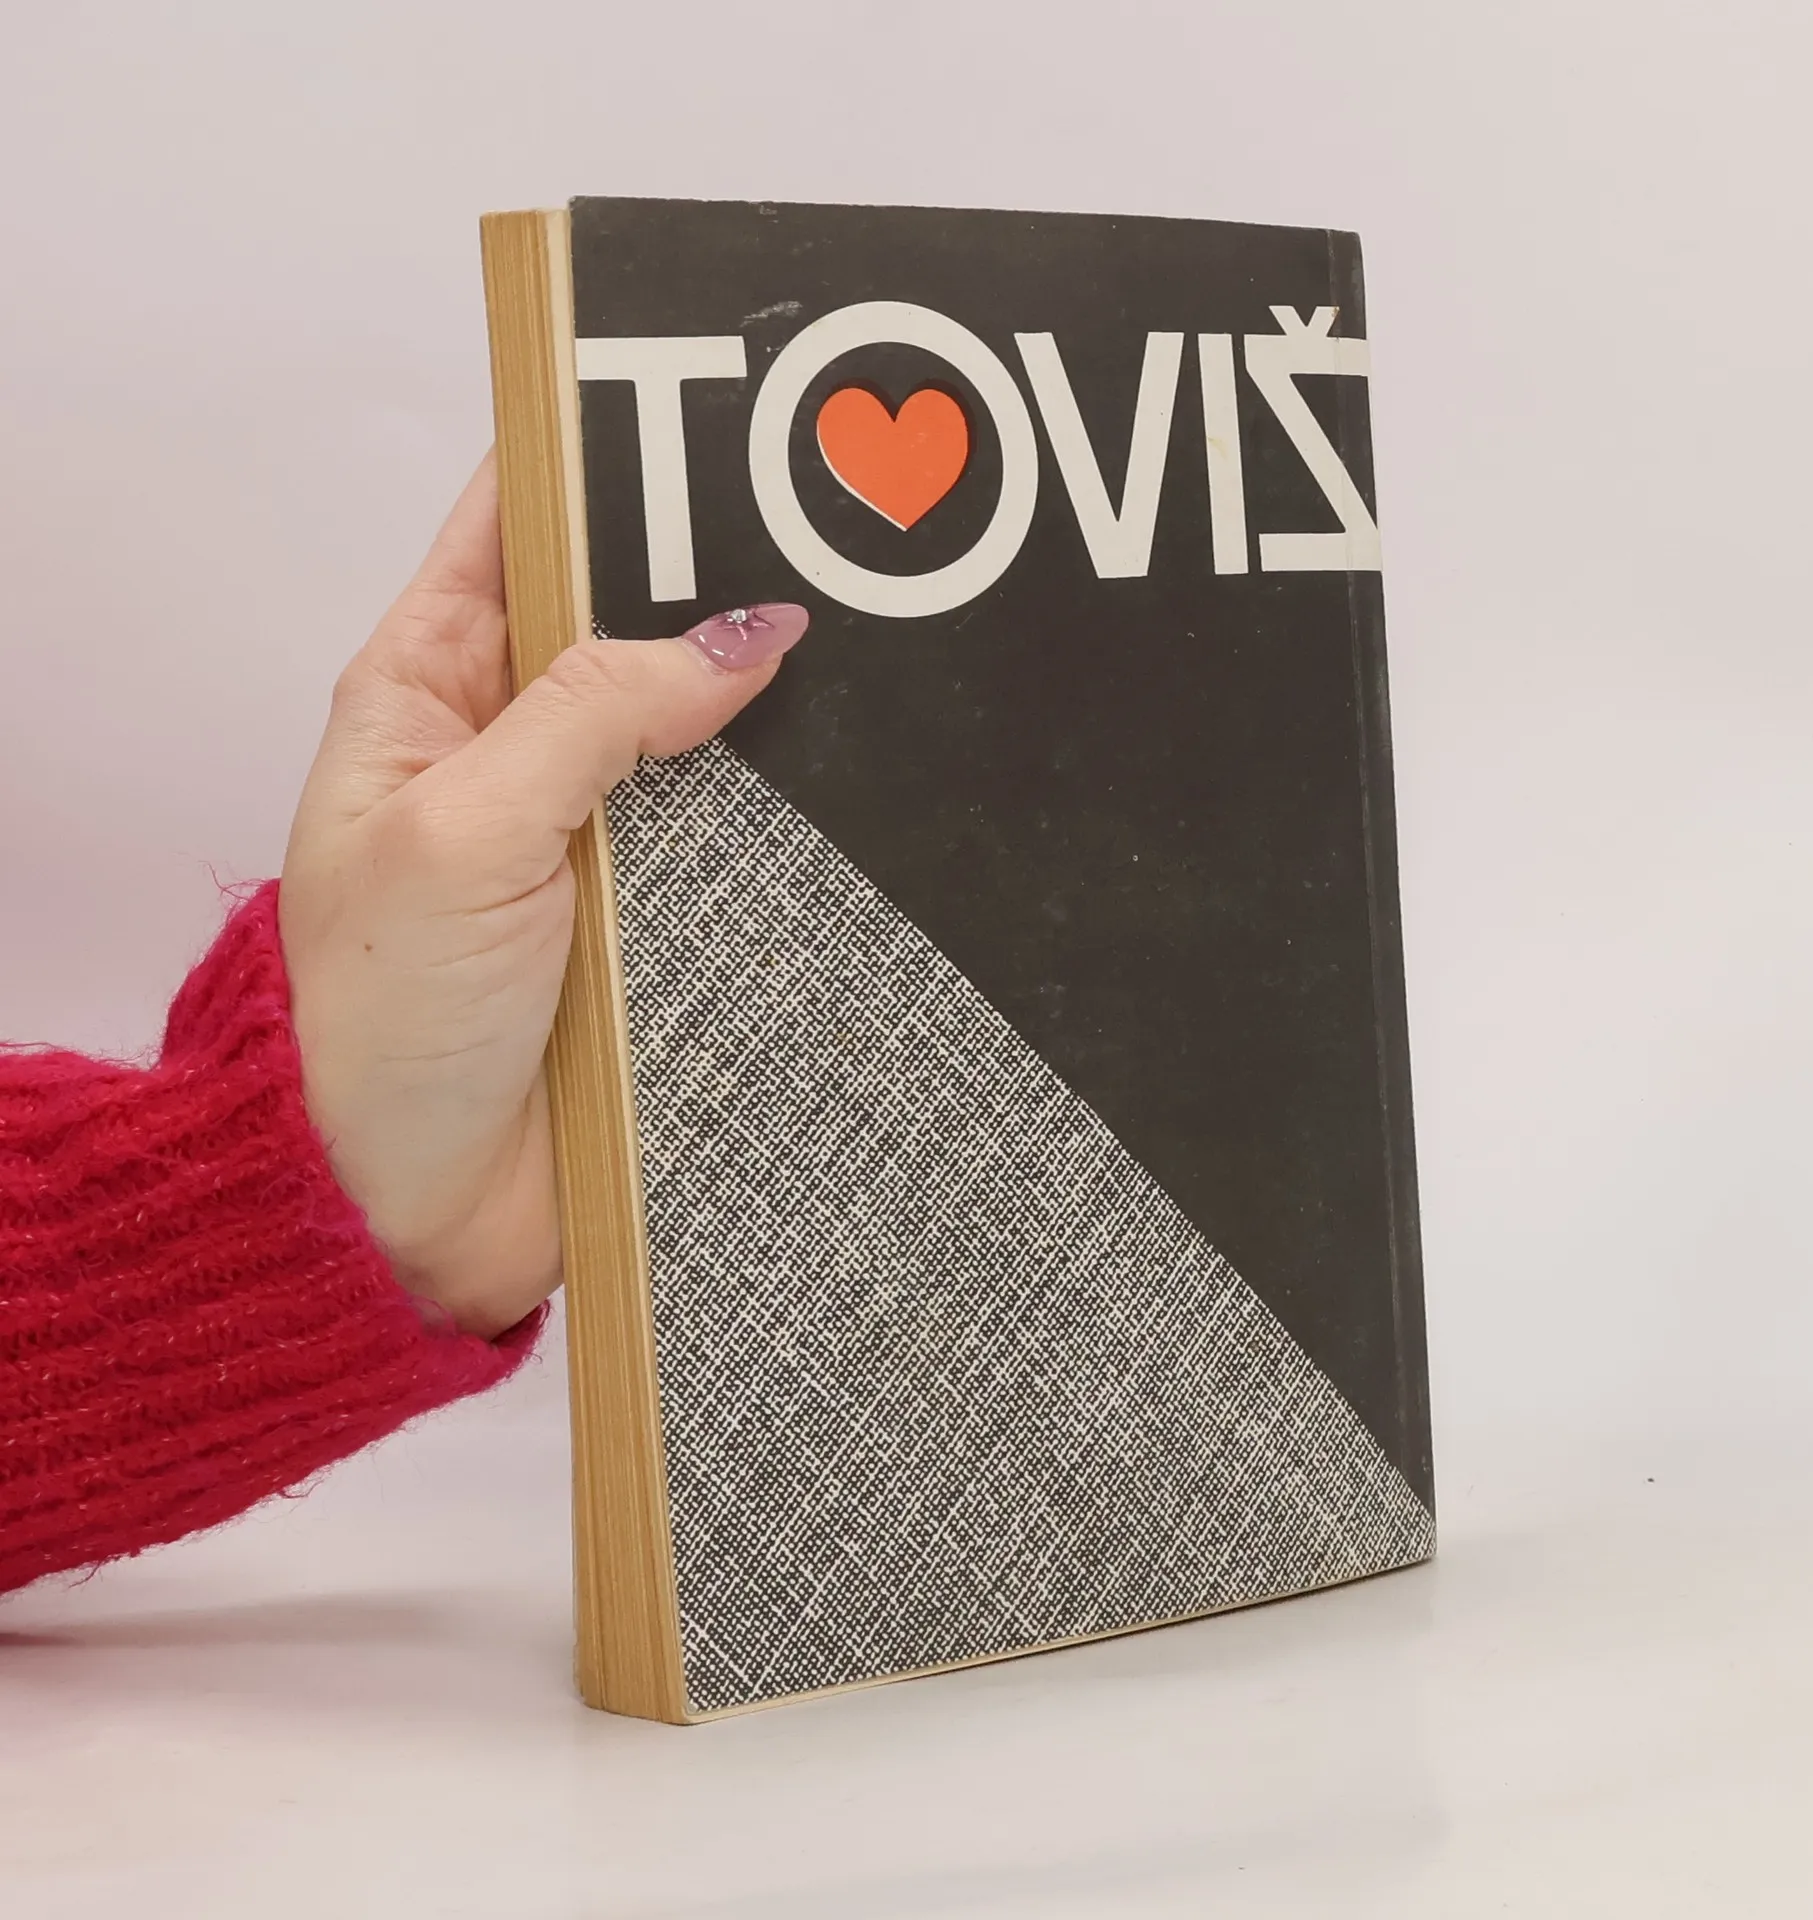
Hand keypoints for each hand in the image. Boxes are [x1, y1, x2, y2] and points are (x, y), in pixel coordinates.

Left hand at [279, 456, 806, 1336]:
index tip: (688, 394)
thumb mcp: (465, 832)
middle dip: (708, 568)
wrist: (420, 1207)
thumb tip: (740, 632)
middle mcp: (520, 745)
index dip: (589, 455)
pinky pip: (739, 828)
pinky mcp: (664, 909)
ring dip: (764, 695)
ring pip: (700, 722)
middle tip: (819, 511)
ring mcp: (599, 828)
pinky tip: (855, 767)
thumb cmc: (387, 1021)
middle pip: (627, 614)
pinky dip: (789, 800)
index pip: (510, 527)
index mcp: (429, 692)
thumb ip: (596, 713)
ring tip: (866, 625)